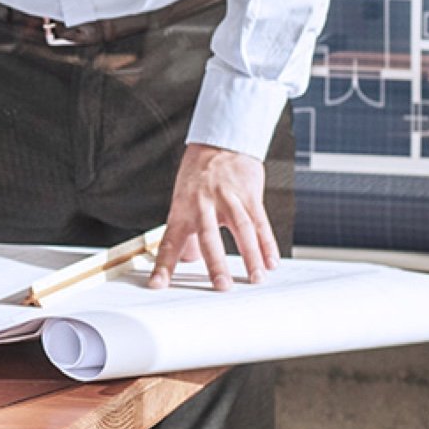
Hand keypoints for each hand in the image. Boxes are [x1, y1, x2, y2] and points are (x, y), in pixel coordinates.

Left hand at [147, 144, 278, 290]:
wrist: (220, 140)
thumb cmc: (198, 174)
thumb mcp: (183, 200)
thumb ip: (187, 231)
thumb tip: (187, 261)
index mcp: (182, 209)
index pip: (169, 242)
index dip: (163, 265)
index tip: (157, 286)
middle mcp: (203, 204)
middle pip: (208, 236)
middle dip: (215, 263)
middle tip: (221, 287)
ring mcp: (227, 198)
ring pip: (241, 228)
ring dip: (250, 256)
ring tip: (256, 278)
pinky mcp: (249, 194)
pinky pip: (260, 221)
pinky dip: (267, 243)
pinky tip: (272, 261)